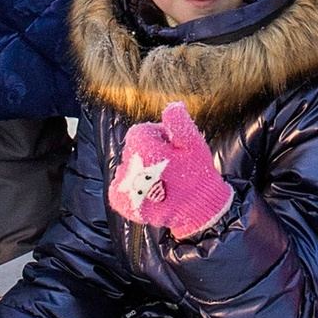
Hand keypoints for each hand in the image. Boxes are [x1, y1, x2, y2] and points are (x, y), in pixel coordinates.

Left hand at [107, 101, 233, 236]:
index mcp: (142, 145)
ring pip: (128, 168)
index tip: (173, 150)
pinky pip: (119, 188)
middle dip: (150, 154)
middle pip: (134, 150)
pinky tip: (148, 192)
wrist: (198, 212)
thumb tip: (172, 105)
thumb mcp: (194, 144)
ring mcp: (123, 184)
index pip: (143, 131)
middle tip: (171, 167)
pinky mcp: (121, 202)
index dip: (160, 137)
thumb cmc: (197, 176)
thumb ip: (179, 122)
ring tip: (162, 183)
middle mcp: (128, 163)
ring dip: (141, 171)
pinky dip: (131, 189)